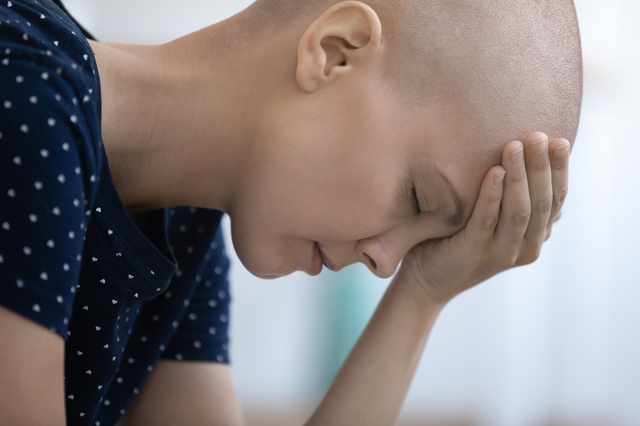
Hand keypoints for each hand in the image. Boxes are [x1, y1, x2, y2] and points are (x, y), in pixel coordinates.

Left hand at [398, 132, 569, 305]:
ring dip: (520, 176)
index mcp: (534, 236)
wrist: (425, 278)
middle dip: (542, 167)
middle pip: (542, 203)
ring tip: (515, 145)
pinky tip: (494, 171)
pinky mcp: (474, 253)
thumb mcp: (492, 217)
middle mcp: (524, 248)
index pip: (556, 199)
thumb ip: (511, 198)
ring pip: (519, 212)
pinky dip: (493, 194)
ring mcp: (501, 254)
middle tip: (538, 135)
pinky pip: (486, 220)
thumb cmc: (456, 237)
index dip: (560, 170)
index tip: (561, 140)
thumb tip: (526, 156)